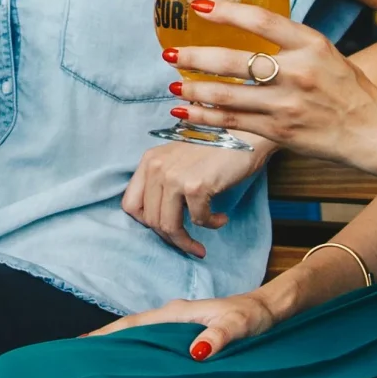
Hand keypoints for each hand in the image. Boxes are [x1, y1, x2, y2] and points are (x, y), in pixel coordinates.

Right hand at [85, 291, 276, 360]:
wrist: (268, 311)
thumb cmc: (253, 317)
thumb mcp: (239, 326)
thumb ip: (219, 336)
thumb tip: (195, 352)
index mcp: (177, 313)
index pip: (134, 325)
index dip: (107, 335)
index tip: (79, 346)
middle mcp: (172, 318)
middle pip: (130, 330)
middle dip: (104, 343)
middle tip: (75, 363)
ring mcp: (178, 327)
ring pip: (141, 338)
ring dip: (120, 350)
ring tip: (95, 369)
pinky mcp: (185, 336)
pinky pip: (154, 346)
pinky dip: (139, 355)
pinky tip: (133, 371)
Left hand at [122, 140, 270, 257]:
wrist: (246, 133)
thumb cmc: (216, 149)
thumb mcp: (179, 160)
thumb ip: (164, 181)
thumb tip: (160, 218)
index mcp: (150, 160)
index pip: (130, 204)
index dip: (146, 223)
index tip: (164, 229)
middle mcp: (157, 167)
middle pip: (150, 220)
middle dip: (170, 237)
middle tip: (188, 242)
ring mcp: (174, 176)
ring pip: (169, 226)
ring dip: (186, 241)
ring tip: (200, 243)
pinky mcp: (196, 186)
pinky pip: (198, 220)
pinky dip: (211, 224)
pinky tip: (221, 218)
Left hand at [162, 0, 376, 161]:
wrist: (370, 130)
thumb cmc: (346, 88)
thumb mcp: (324, 52)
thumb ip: (289, 42)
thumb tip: (246, 27)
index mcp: (310, 44)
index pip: (261, 20)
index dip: (225, 12)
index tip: (198, 6)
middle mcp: (298, 72)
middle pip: (234, 62)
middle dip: (195, 57)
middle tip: (170, 53)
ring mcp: (287, 104)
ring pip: (227, 96)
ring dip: (194, 90)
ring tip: (173, 86)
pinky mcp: (279, 132)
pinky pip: (233, 122)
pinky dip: (205, 117)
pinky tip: (186, 112)